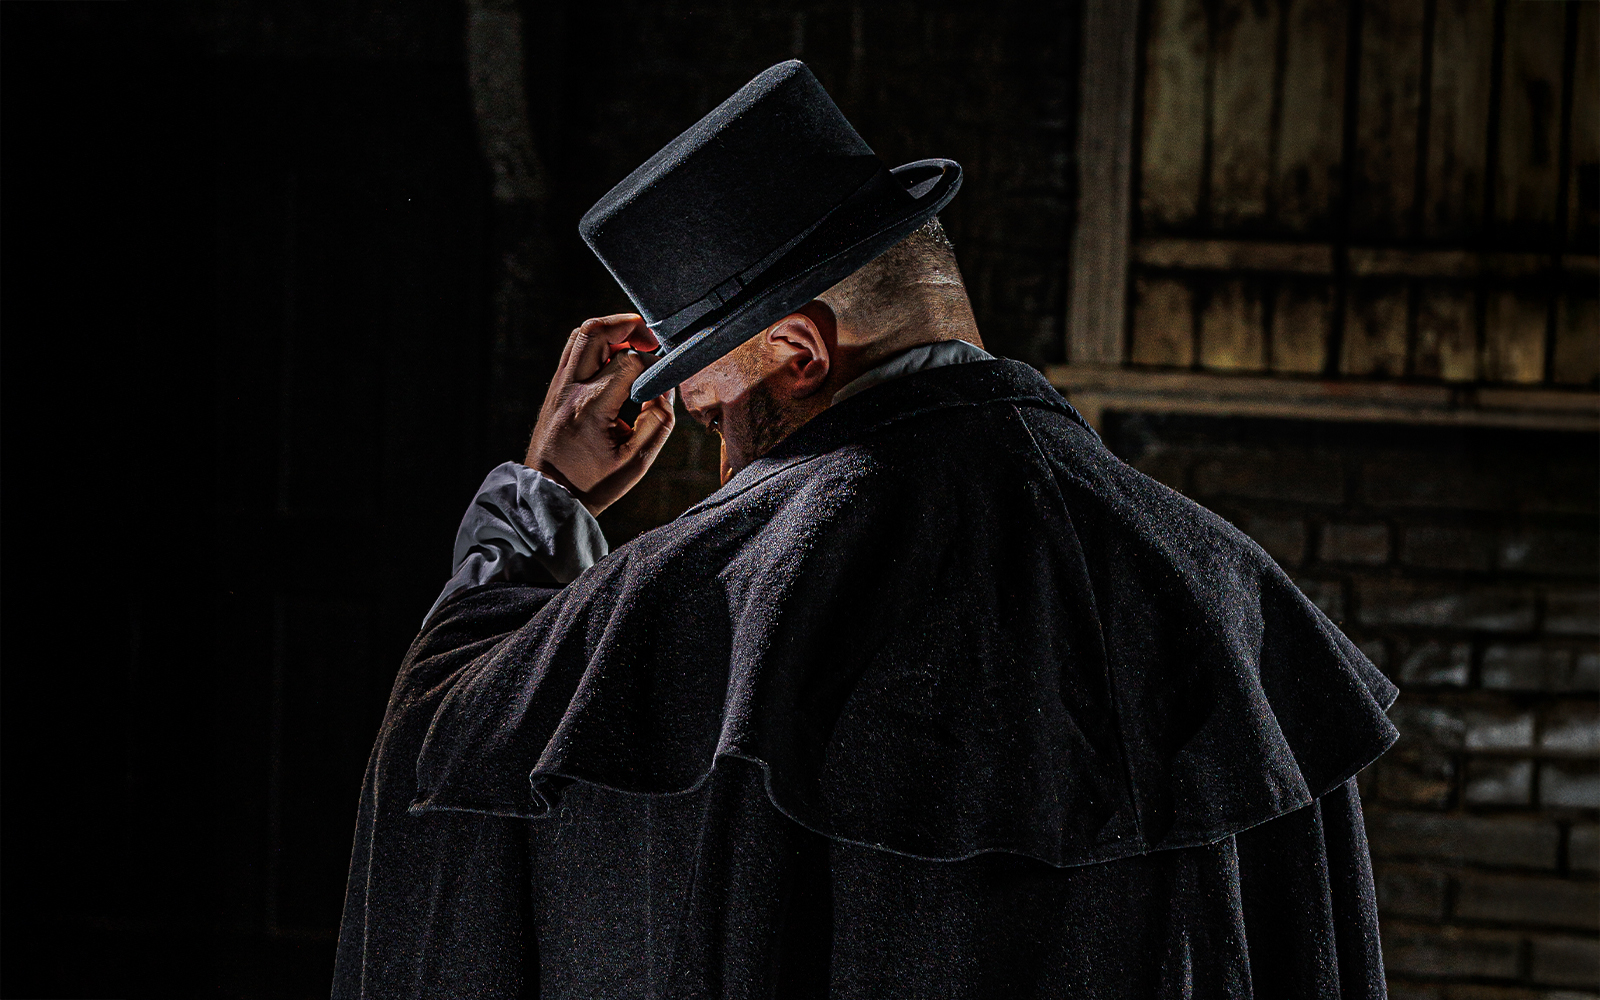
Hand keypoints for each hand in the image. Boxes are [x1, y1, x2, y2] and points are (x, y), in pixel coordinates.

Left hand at [524, 314, 675, 515]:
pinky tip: (615, 360)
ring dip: (611, 331)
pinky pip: (575, 349)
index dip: (654, 362)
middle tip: (649, 341)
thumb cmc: (593, 483)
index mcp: (592, 407)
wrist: (551, 494)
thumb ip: (658, 422)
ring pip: (581, 334)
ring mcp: (558, 386)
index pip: (629, 361)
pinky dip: (598, 345)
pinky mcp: (555, 388)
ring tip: (633, 346)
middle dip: (628, 326)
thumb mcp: (637, 462)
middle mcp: (570, 389)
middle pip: (596, 331)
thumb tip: (664, 389)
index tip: (664, 377)